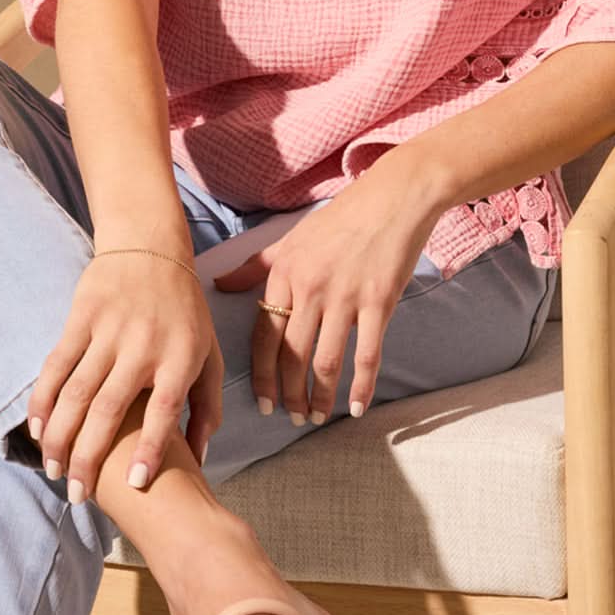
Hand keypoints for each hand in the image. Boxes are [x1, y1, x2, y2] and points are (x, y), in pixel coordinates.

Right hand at [27, 251, 224, 494]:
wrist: (152, 249)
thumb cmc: (186, 313)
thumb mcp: (209, 355)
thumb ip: (207, 408)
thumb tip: (201, 460)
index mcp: (181, 357)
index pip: (166, 410)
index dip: (150, 448)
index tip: (134, 484)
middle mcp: (144, 345)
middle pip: (111, 408)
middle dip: (90, 455)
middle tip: (76, 493)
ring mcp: (109, 330)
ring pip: (77, 391)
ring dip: (60, 434)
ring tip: (53, 468)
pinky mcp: (81, 318)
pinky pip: (57, 364)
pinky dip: (43, 398)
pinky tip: (37, 427)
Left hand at [211, 149, 439, 421]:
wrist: (395, 196)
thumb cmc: (343, 217)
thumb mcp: (291, 237)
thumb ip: (255, 265)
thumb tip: (219, 283)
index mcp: (284, 272)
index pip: (264, 334)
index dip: (262, 374)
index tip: (262, 403)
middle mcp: (310, 286)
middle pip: (292, 355)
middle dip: (289, 394)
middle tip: (291, 418)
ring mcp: (345, 295)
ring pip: (326, 361)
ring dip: (320, 397)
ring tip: (316, 417)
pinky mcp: (379, 300)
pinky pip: (367, 354)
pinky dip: (361, 386)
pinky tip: (357, 407)